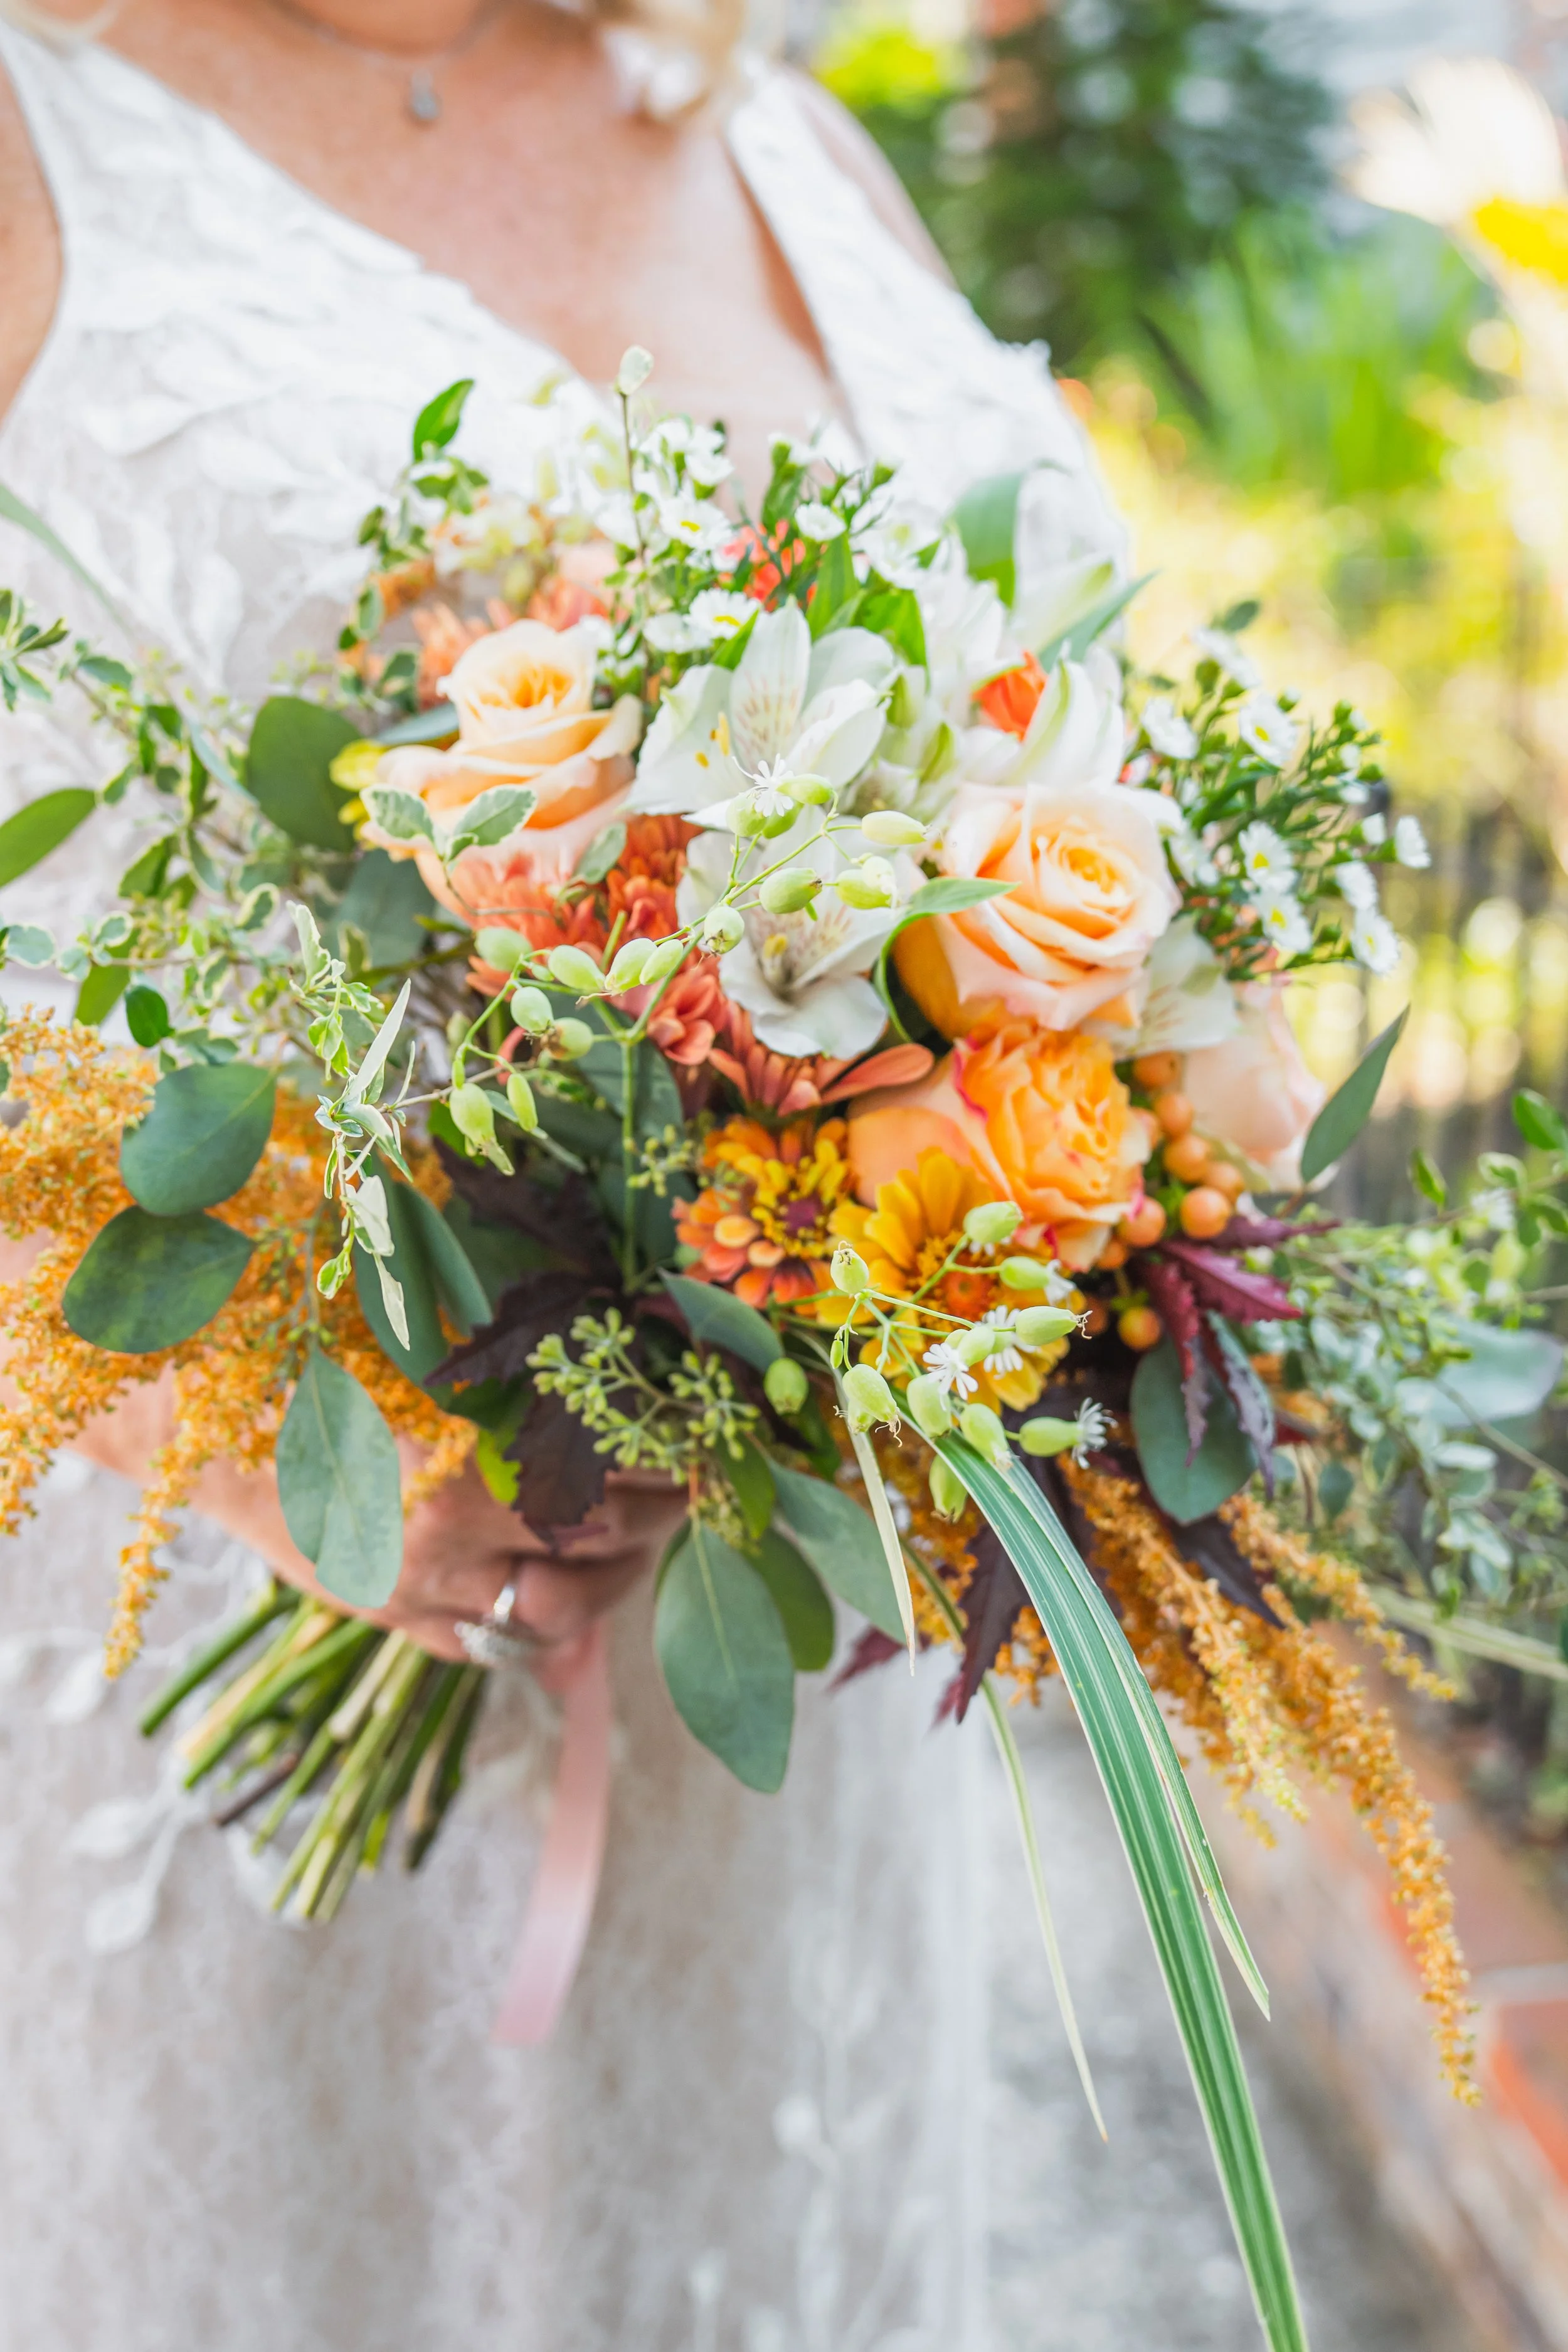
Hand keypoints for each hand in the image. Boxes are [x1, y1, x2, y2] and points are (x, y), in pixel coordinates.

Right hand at [59, 1361, 685, 1665]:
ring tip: (640, 1533)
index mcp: (465, 1448)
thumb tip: (623, 1348)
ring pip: (569, 1613)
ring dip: (621, 1577)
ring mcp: (424, 1592)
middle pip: (606, 1538)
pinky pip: (502, 1648)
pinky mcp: (399, 1623)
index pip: (615, 1464)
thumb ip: (520, 1354)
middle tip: (690, 1479)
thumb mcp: (423, 1333)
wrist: (202, 1420)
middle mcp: (451, 1535)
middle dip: (663, 1508)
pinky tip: (571, 1583)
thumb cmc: (317, 1350)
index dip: (675, 1451)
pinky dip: (552, 1624)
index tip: (708, 1433)